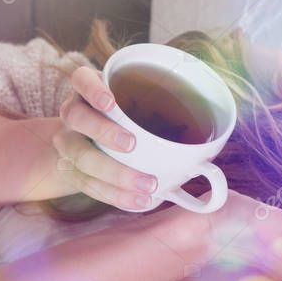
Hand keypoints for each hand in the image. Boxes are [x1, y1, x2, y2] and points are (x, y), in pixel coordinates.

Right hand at [50, 66, 160, 210]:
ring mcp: (68, 143)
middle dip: (104, 132)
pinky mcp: (72, 172)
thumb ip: (163, 110)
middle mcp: (73, 114)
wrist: (84, 142)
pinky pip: (90, 186)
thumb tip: (213, 139)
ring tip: (146, 185)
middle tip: (132, 145)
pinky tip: (139, 200)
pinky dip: (117, 195)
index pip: (81, 79)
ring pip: (80, 157)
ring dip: (114, 174)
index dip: (93, 89)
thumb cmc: (122, 120)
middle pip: (76, 118)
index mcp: (88, 91)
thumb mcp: (135, 106)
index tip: (111, 103)